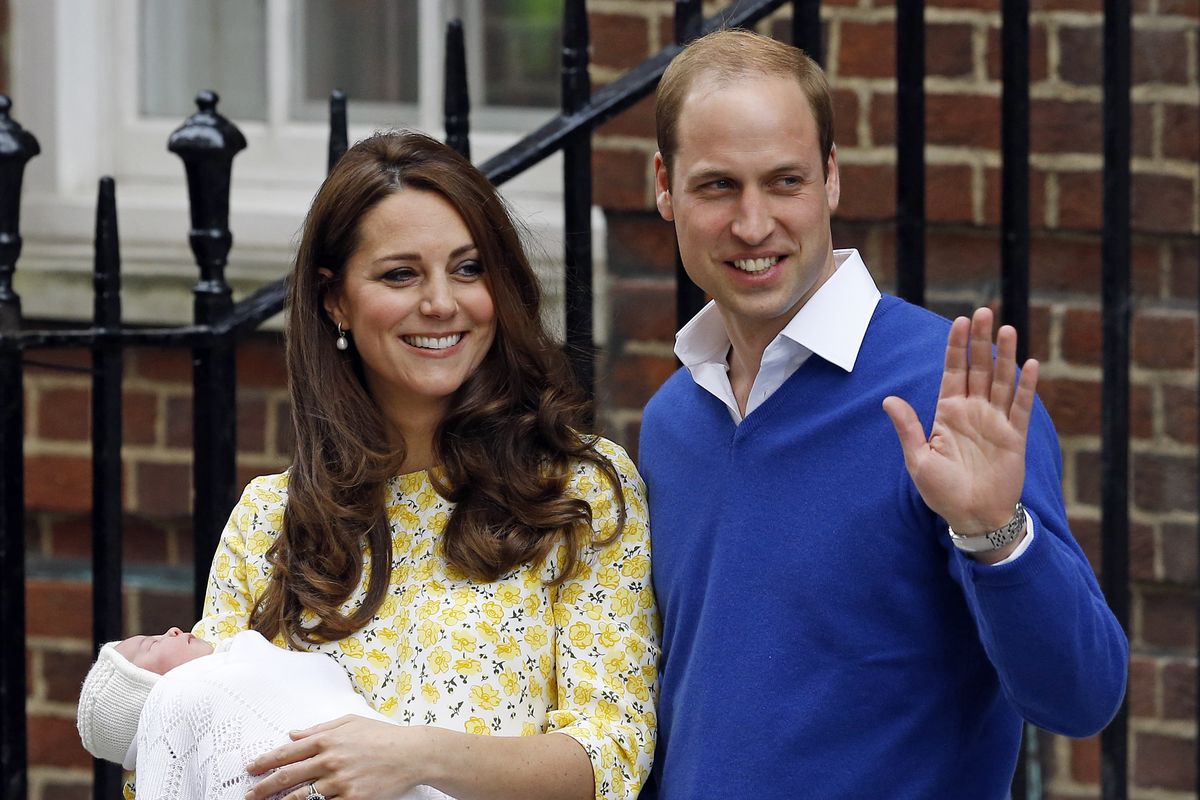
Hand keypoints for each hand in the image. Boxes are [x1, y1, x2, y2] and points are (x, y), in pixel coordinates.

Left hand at [244, 715, 431, 799]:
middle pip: (287, 777)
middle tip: (250, 794)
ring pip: (300, 797)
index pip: (287, 752)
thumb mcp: (350, 722)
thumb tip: (292, 734)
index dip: (266, 761)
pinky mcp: (352, 799)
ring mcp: (340, 782)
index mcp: (327, 739)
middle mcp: (330, 760)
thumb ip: (319, 729)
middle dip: (263, 787)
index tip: (252, 768)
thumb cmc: (382, 735)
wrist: (412, 753)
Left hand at [882, 307, 1038, 546]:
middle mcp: (973, 412)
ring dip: (1005, 355)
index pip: (954, 371)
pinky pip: (1022, 407)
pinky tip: (1029, 364)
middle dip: (980, 341)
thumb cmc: (942, 492)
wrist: (972, 517)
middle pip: (979, 368)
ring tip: (1006, 329)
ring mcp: (996, 422)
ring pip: (1002, 380)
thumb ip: (908, 428)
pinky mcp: (1015, 437)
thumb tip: (888, 399)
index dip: (957, 347)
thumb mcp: (918, 460)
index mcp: (948, 413)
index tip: (960, 321)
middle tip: (983, 312)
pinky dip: (1026, 386)